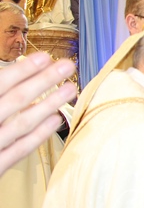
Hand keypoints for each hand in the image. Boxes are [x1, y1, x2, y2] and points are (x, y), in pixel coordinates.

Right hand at [0, 53, 75, 175]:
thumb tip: (9, 76)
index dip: (21, 71)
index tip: (43, 58)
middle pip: (15, 100)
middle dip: (43, 81)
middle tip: (66, 66)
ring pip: (22, 123)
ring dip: (48, 104)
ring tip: (70, 89)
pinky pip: (19, 149)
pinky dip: (38, 135)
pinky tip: (55, 119)